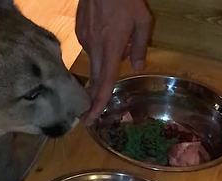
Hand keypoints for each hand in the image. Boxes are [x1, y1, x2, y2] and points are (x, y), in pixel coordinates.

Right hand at [76, 0, 151, 124]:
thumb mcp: (143, 20)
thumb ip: (141, 46)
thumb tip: (137, 66)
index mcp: (111, 47)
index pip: (104, 82)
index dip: (98, 103)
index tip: (90, 118)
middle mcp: (94, 47)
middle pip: (93, 79)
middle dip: (91, 98)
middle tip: (89, 113)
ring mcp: (84, 39)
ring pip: (94, 61)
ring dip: (102, 65)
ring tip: (117, 44)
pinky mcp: (79, 32)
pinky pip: (90, 48)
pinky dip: (99, 49)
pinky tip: (107, 34)